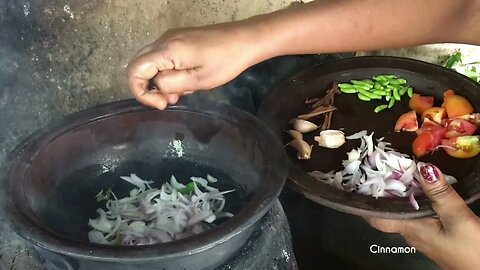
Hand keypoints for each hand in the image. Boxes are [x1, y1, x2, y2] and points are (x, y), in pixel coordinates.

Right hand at [126, 23, 261, 108]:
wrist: (244, 40)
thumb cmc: (225, 61)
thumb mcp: (198, 80)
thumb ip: (171, 85)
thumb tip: (155, 87)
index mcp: (167, 50)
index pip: (134, 70)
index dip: (141, 92)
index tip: (162, 104)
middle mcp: (163, 40)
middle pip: (138, 65)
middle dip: (149, 88)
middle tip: (171, 100)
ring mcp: (170, 38)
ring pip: (150, 63)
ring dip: (160, 81)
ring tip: (183, 91)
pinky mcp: (178, 39)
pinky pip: (162, 58)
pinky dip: (167, 73)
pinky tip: (186, 80)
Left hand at [365, 163, 479, 269]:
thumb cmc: (474, 252)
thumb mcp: (458, 218)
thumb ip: (440, 194)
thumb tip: (423, 168)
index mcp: (410, 229)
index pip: (376, 217)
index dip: (365, 202)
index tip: (359, 182)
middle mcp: (412, 233)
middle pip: (390, 210)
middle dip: (385, 190)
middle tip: (382, 167)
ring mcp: (424, 236)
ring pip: (405, 211)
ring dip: (402, 194)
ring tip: (402, 171)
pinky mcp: (437, 235)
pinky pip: (419, 215)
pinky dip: (417, 200)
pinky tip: (424, 189)